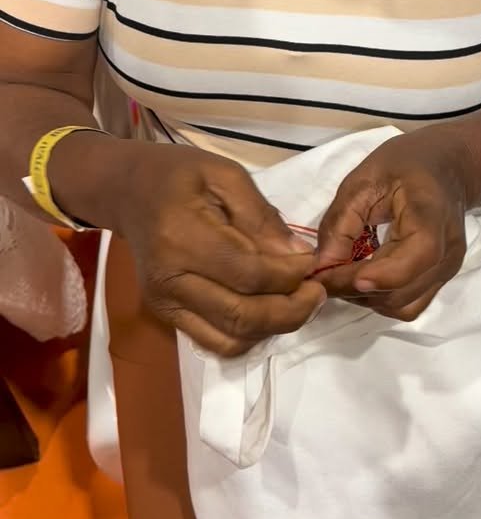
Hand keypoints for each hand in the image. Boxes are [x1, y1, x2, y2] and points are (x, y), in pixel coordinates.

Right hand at [116, 143, 324, 355]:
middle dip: (292, 310)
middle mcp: (170, 280)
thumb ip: (261, 217)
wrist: (126, 190)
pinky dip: (250, 336)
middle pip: (243, 315)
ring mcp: (165, 304)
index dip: (290, 276)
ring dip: (275, 328)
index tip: (314, 262)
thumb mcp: (225, 175)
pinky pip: (216, 343)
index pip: (249, 274)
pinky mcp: (167, 316)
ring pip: (232, 339)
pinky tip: (268, 310)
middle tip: (317, 291)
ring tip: (298, 301)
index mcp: (181, 237)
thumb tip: (297, 257)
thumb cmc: (178, 174)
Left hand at [315, 130, 468, 320]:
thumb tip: (323, 266)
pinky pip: (409, 303)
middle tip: (322, 273)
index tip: (328, 275)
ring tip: (341, 274)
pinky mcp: (440, 279)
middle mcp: (447, 252)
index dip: (370, 277)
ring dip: (366, 298)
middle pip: (399, 292)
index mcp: (431, 218)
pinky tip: (362, 276)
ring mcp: (447, 270)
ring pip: (402, 306)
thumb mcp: (363, 180)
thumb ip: (341, 223)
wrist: (448, 166)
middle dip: (354, 289)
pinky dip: (381, 298)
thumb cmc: (405, 164)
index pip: (409, 263)